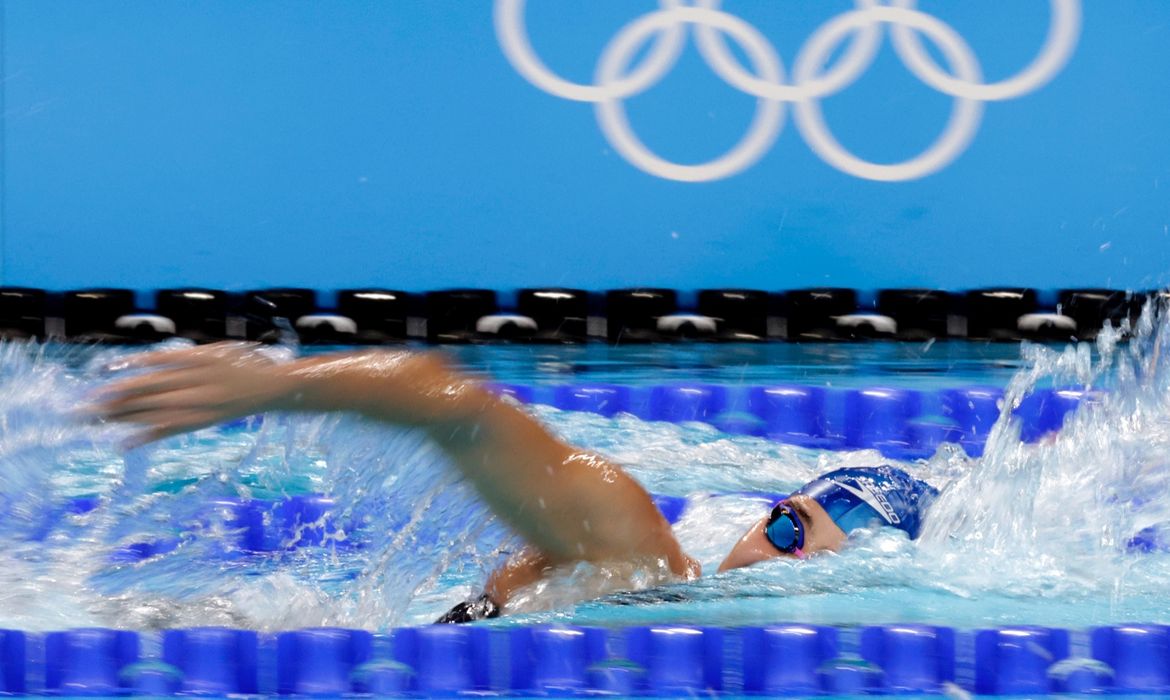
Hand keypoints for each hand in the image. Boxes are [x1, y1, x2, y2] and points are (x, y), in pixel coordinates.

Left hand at [93, 342, 292, 445]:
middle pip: (147, 391)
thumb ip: (183, 357)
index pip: (151, 368)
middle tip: (85, 407)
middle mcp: (194, 381)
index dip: (124, 375)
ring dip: (123, 417)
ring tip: (96, 422)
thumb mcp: (214, 350)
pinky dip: (146, 436)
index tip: (100, 381)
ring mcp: (198, 403)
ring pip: (154, 411)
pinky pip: (170, 430)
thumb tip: (146, 365)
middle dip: (114, 399)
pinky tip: (124, 443)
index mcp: (195, 359)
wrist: (274, 387)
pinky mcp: (202, 421)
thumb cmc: (244, 365)